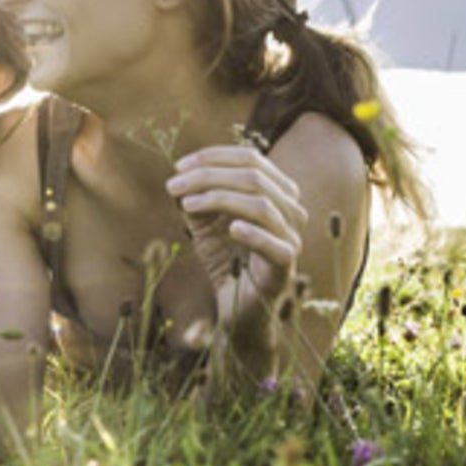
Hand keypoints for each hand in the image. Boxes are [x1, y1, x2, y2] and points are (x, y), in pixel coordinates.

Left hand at [165, 145, 307, 318]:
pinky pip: (275, 246)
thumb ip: (195, 199)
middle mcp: (290, 209)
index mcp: (276, 192)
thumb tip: (180, 177)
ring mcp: (291, 237)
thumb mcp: (204, 224)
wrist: (237, 308)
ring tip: (187, 205)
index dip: (213, 157)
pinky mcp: (285, 266)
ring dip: (220, 199)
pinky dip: (254, 235)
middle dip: (209, 176)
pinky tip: (231, 229)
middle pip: (254, 177)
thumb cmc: (225, 260)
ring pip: (262, 205)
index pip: (251, 159)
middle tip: (174, 185)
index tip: (178, 166)